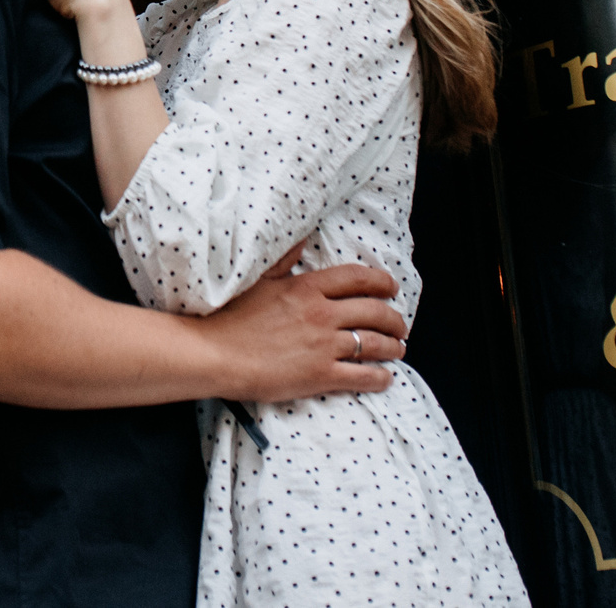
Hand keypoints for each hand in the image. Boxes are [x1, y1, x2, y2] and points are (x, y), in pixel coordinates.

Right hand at [198, 262, 408, 401]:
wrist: (215, 354)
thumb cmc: (231, 317)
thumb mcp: (259, 280)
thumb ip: (284, 259)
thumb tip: (301, 238)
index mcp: (307, 288)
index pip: (358, 279)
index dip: (382, 282)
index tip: (391, 287)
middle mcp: (322, 314)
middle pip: (374, 311)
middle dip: (394, 319)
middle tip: (400, 325)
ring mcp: (323, 346)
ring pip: (374, 344)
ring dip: (392, 347)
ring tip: (398, 349)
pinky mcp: (321, 375)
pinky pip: (362, 376)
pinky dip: (379, 377)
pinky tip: (385, 377)